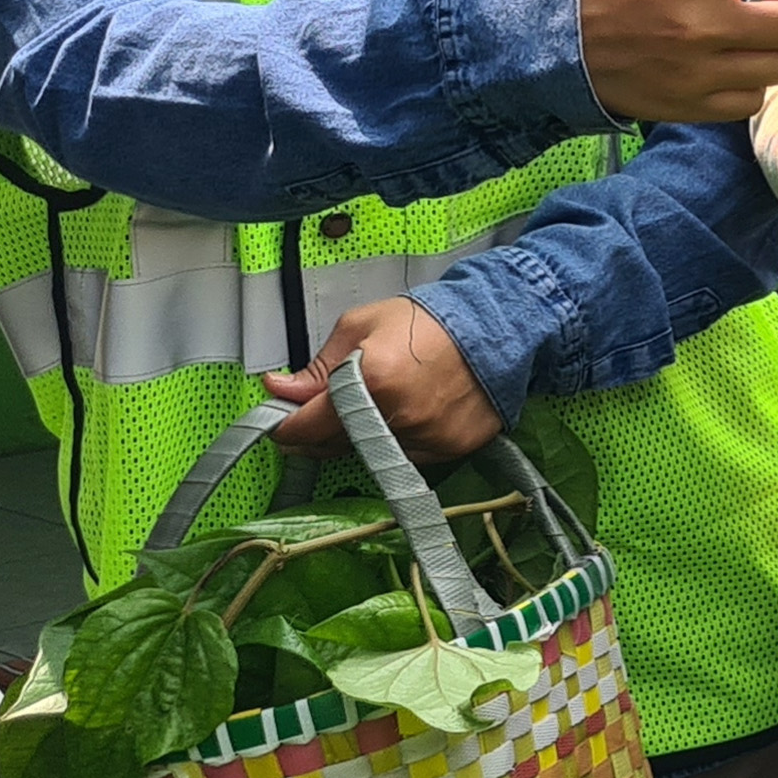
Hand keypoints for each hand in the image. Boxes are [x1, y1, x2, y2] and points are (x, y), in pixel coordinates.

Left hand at [265, 297, 499, 462]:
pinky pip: (404, 456)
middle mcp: (399, 416)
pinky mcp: (449, 449)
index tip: (278, 419)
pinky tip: (409, 411)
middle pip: (330, 447)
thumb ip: (317, 367)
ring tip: (377, 402)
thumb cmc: (430, 321)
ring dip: (359, 435)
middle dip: (317, 430)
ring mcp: (426, 437)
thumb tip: (280, 390)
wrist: (498, 326)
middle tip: (321, 410)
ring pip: (367, 454)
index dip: (283, 425)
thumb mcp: (360, 327)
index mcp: (371, 380)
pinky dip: (397, 439)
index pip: (305, 426)